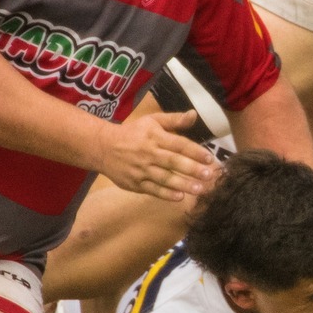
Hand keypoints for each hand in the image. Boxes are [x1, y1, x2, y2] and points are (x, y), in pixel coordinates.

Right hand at [94, 113, 215, 201]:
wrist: (102, 147)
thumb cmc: (133, 133)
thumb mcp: (152, 121)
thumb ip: (174, 120)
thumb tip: (194, 114)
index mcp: (154, 136)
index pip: (178, 144)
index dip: (195, 151)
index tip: (209, 158)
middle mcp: (148, 153)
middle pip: (173, 162)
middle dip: (192, 169)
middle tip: (209, 175)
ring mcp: (141, 169)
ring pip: (164, 178)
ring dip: (182, 184)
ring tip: (200, 189)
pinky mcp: (134, 183)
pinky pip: (152, 190)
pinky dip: (166, 194)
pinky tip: (179, 197)